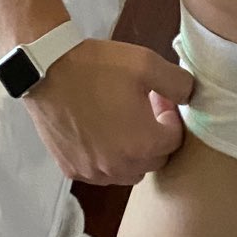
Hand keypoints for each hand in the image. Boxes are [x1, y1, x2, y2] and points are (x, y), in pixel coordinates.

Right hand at [23, 36, 196, 185]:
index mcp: (143, 144)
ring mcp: (93, 171)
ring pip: (129, 171)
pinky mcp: (72, 170)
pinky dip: (107, 159)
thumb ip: (179, 83)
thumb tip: (190, 96)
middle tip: (143, 109)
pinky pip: (100, 173)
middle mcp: (120, 166)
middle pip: (154, 160)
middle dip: (155, 137)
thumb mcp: (147, 63)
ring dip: (133, 152)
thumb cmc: (97, 66)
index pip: (174, 141)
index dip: (171, 117)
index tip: (158, 98)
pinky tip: (100, 132)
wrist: (46, 70)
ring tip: (122, 121)